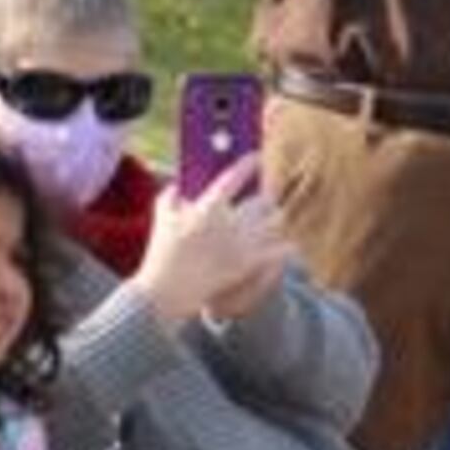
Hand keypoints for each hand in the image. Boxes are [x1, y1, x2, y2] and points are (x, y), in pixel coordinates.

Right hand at [135, 155, 290, 330]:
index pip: (234, 177)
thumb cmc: (162, 253)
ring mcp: (240, 245)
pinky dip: (284, 246)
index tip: (256, 157)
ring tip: (274, 217)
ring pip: (274, 222)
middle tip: (267, 196)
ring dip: (275, 218)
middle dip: (266, 197)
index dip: (248, 164)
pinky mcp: (248, 264)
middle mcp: (228, 223)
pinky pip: (278, 250)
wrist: (166, 292)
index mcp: (207, 208)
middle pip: (262, 200)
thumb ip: (171, 195)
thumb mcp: (161, 217)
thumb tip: (180, 183)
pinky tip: (288, 244)